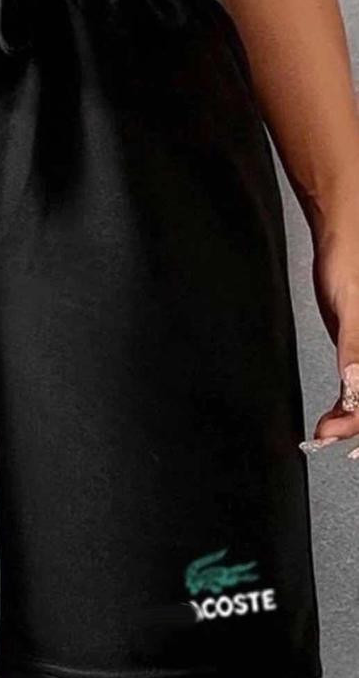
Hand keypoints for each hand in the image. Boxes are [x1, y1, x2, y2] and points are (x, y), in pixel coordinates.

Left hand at [306, 224, 358, 458]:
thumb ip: (356, 346)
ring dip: (351, 420)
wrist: (340, 238)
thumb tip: (355, 383)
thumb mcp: (353, 305)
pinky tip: (329, 421)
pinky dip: (346, 408)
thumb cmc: (351, 262)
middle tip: (327, 436)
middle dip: (358, 425)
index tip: (343, 439)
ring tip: (323, 433)